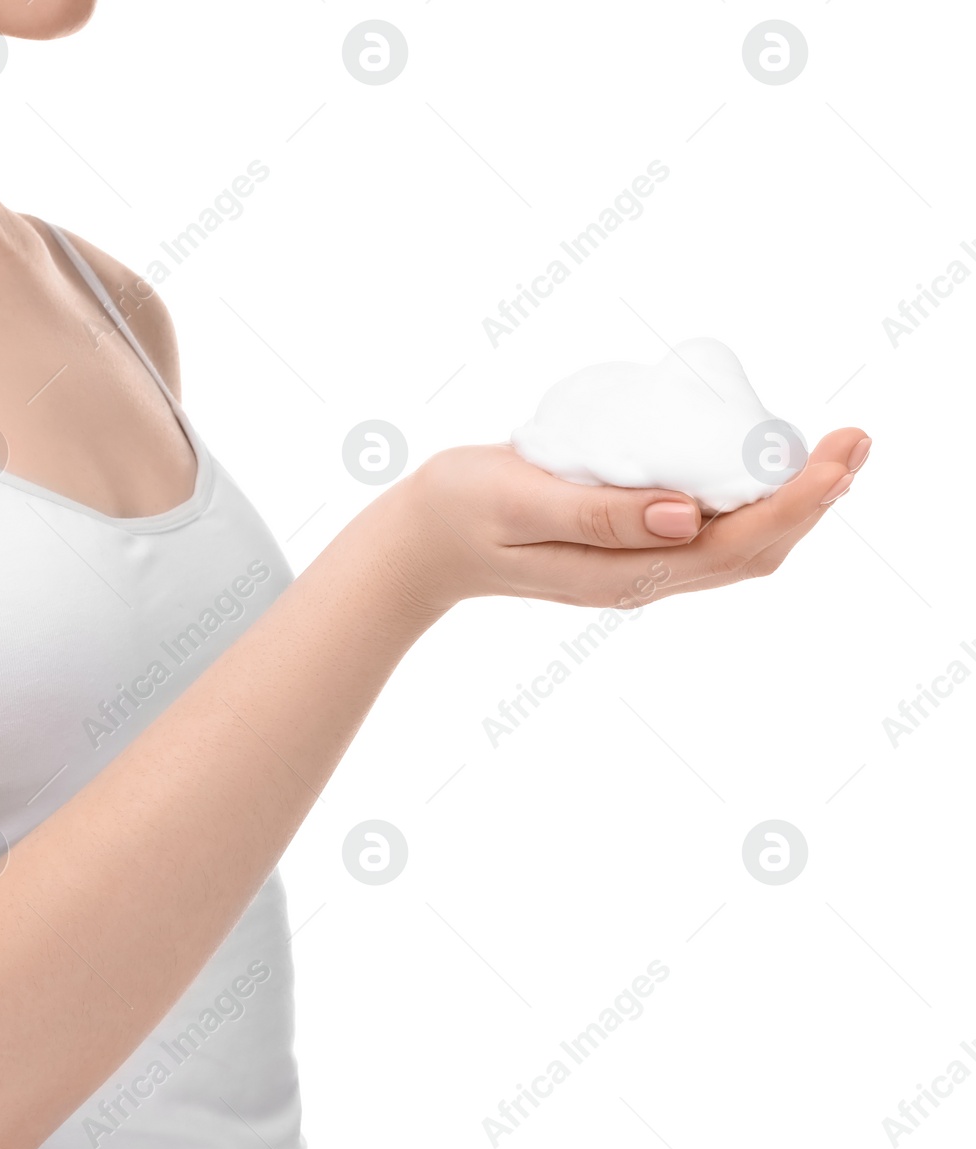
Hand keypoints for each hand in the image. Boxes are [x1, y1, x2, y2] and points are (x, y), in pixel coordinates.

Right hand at [394, 427, 870, 612]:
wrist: (419, 542)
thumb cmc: (461, 511)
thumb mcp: (521, 499)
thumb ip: (599, 511)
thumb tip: (690, 515)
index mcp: (621, 572)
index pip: (735, 544)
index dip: (798, 502)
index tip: (839, 453)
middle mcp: (641, 577)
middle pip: (753, 550)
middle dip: (814, 500)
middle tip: (858, 441)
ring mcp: (636, 566)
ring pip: (738, 546)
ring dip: (792, 503)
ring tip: (833, 453)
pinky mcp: (627, 547)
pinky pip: (710, 534)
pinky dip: (752, 502)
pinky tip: (764, 467)